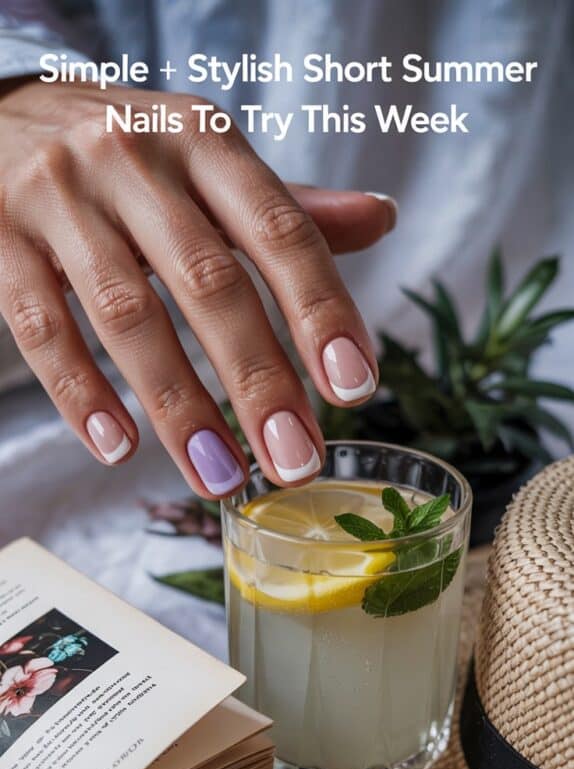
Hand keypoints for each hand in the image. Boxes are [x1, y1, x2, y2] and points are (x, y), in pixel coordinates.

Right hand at [0, 80, 395, 494]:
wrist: (2, 112)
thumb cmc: (128, 155)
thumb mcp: (208, 159)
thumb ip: (286, 204)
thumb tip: (381, 219)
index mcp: (205, 140)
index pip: (280, 230)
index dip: (322, 310)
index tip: (356, 388)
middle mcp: (136, 160)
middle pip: (209, 282)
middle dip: (259, 382)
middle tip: (296, 462)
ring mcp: (61, 199)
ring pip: (127, 315)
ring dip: (180, 407)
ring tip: (221, 477)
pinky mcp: (0, 238)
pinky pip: (41, 326)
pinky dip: (81, 393)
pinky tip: (119, 448)